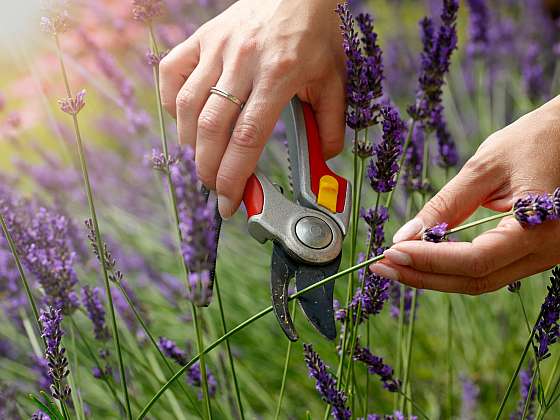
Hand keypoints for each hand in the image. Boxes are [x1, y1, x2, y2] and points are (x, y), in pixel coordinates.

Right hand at [159, 0, 345, 217]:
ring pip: (187, 106)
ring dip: (191, 143)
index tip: (230, 201)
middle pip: (212, 128)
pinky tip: (186, 118)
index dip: (234, 176)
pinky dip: (172, 103)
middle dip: (208, 169)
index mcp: (279, 75)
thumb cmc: (316, 32)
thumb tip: (324, 159)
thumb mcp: (334, 78)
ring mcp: (217, 47)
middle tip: (215, 187)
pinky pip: (171, 72)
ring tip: (205, 158)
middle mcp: (243, 61)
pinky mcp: (201, 37)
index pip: (247, 137)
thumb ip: (331, 122)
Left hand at [371, 95, 559, 294]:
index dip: (429, 260)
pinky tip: (426, 258)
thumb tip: (404, 235)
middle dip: (424, 275)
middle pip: (475, 280)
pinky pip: (490, 270)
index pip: (474, 260)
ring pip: (481, 281)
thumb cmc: (535, 139)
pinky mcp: (534, 253)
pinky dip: (454, 268)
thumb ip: (445, 205)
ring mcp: (544, 257)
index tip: (391, 251)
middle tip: (382, 266)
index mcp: (538, 227)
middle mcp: (547, 252)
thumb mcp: (484, 167)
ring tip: (396, 264)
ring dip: (435, 276)